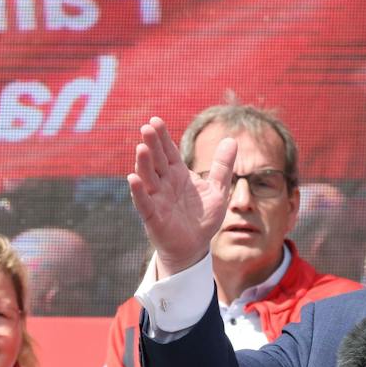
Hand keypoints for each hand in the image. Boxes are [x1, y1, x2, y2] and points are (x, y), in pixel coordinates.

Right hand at [126, 117, 237, 276]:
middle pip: (156, 161)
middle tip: (147, 128)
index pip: (169, 151)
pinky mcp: (153, 217)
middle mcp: (164, 183)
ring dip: (143, 164)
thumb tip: (232, 140)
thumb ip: (222, 167)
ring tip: (141, 148)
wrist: (195, 246)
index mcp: (177, 174)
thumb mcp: (217, 190)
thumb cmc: (203, 218)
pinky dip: (138, 191)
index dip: (163, 137)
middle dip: (152, 145)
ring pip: (147, 178)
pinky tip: (133, 179)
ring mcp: (157, 199)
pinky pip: (143, 203)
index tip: (156, 120)